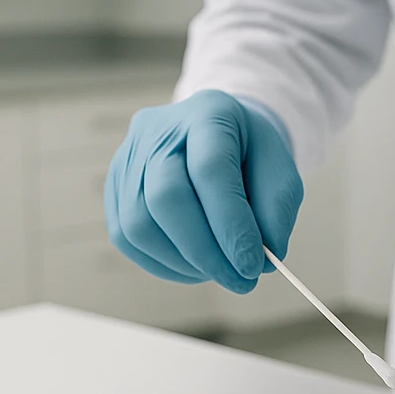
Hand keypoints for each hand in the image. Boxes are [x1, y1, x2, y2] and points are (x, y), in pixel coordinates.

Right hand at [104, 89, 302, 292]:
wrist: (216, 135)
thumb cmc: (250, 155)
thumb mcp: (280, 172)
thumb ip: (276, 212)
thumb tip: (263, 261)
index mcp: (208, 113)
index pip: (210, 170)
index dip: (231, 224)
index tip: (253, 266)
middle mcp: (158, 129)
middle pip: (165, 197)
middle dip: (205, 252)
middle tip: (240, 281)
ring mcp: (128, 157)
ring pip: (139, 224)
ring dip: (185, 263)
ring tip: (221, 271)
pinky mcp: (114, 186)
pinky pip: (127, 237)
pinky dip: (164, 263)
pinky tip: (194, 266)